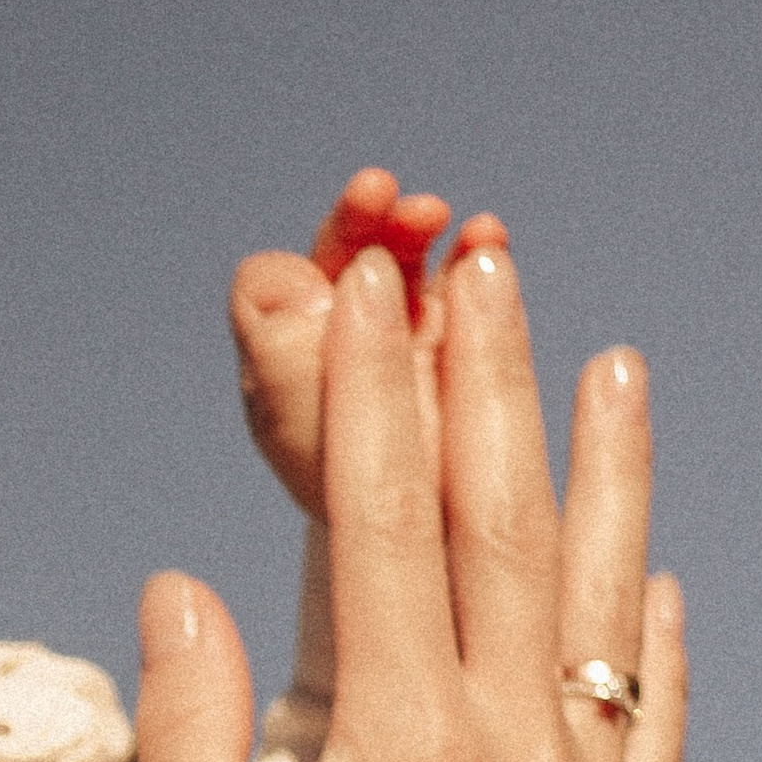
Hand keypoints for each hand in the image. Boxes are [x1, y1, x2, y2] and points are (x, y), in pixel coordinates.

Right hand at [146, 240, 681, 761]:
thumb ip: (195, 730)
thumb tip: (184, 588)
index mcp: (397, 750)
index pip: (379, 525)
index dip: (369, 396)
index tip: (363, 294)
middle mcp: (511, 753)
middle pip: (499, 523)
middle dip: (484, 380)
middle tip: (478, 265)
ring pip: (596, 591)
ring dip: (597, 463)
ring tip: (603, 356)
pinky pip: (652, 709)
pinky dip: (646, 620)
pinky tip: (648, 558)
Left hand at [232, 165, 509, 517]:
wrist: (426, 558)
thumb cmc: (351, 496)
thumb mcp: (295, 417)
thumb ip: (272, 340)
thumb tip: (289, 272)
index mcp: (286, 354)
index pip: (294, 272)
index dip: (328, 238)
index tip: (369, 204)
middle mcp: (336, 340)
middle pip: (349, 254)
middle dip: (378, 220)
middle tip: (410, 204)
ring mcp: (399, 342)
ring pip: (407, 262)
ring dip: (424, 232)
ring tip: (467, 226)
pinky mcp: (457, 352)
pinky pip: (461, 288)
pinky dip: (474, 256)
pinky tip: (489, 237)